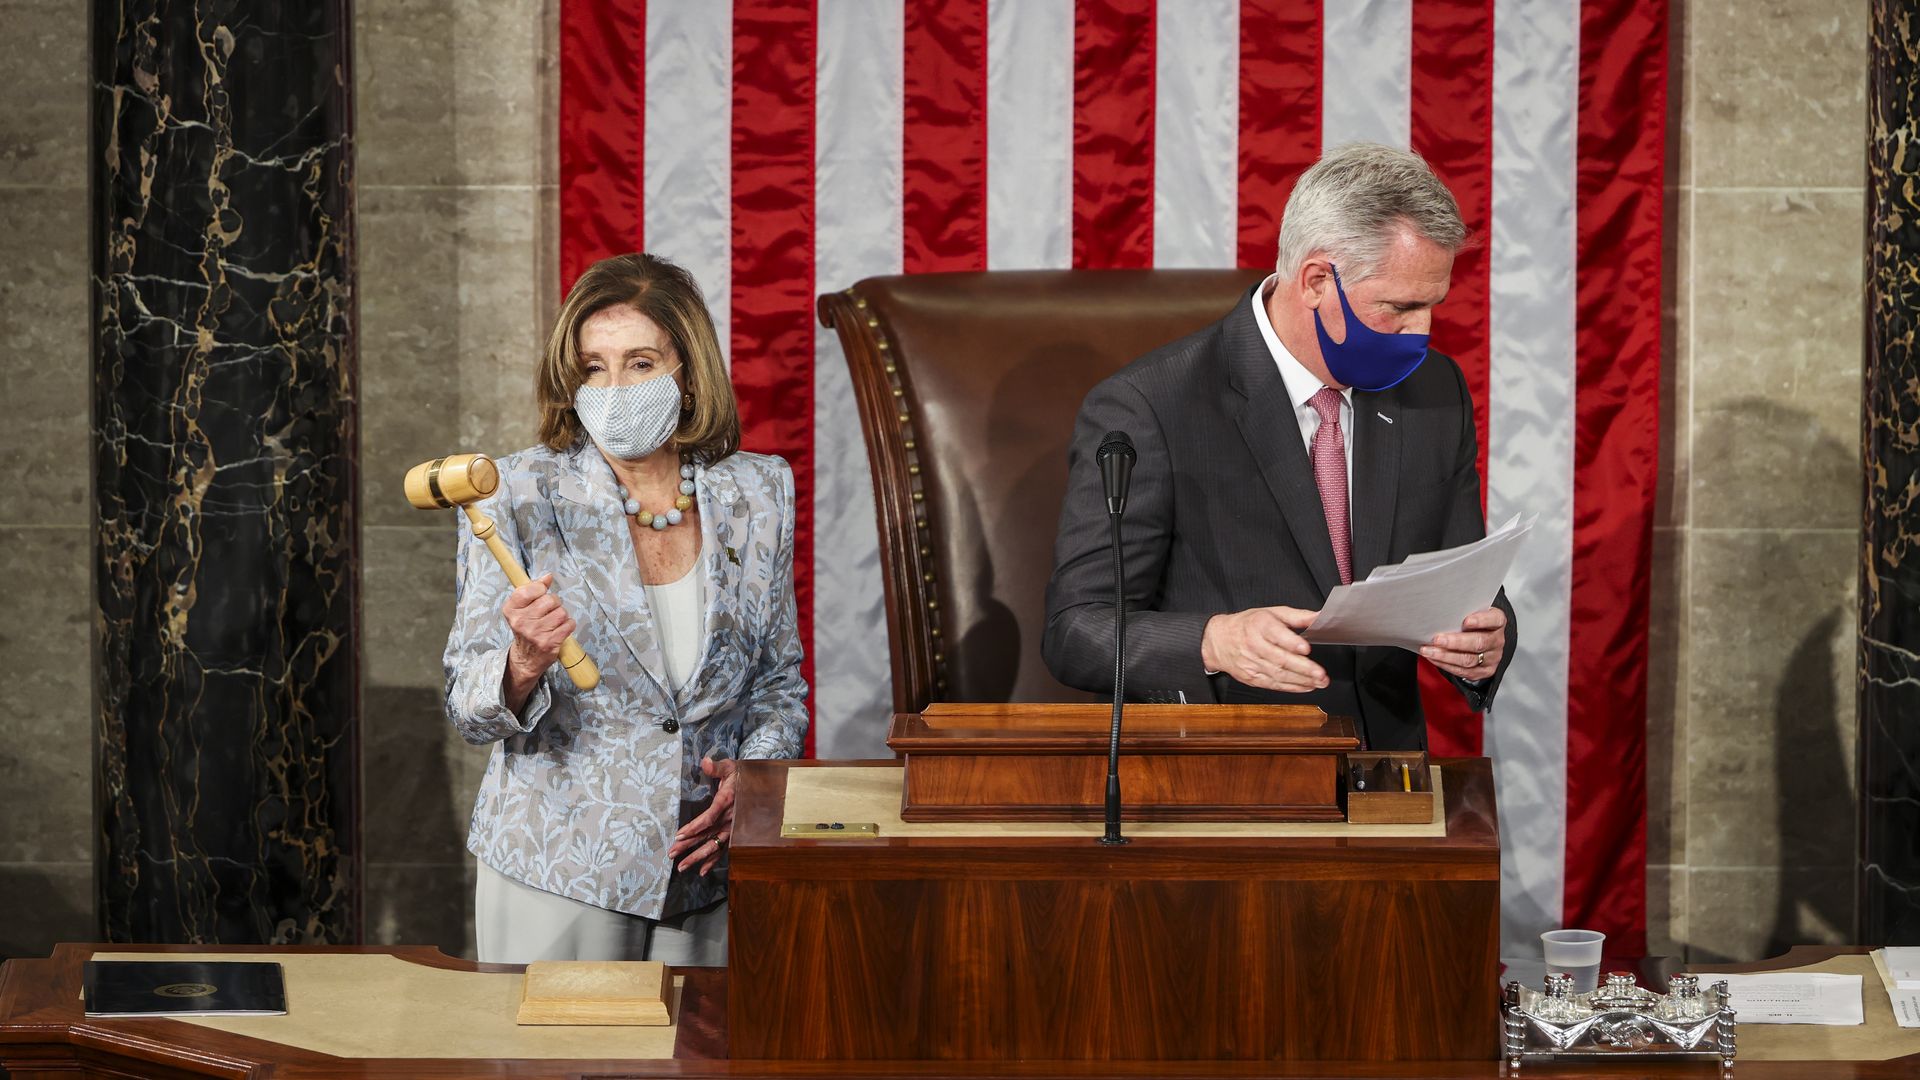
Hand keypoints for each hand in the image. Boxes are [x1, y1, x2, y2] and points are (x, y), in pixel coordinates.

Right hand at [502, 573, 575, 683]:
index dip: (540, 588)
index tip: (541, 593)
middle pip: (550, 600)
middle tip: (548, 612)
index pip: (529, 589)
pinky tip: (559, 629)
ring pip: (561, 612)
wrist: (526, 658)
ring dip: (561, 615)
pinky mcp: (549, 643)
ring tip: (553, 622)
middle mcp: (521, 622)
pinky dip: (568, 625)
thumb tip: (548, 576)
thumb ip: (533, 589)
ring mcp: (535, 633)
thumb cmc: (526, 629)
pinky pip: (568, 624)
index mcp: (511, 610)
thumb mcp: (521, 608)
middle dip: (554, 603)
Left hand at [668, 756, 737, 876]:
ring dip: (697, 857)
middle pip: (707, 835)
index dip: (694, 827)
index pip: (709, 818)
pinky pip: (722, 850)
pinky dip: (713, 861)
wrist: (761, 785)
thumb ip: (716, 767)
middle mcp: (730, 818)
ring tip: (681, 866)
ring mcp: (732, 829)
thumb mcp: (730, 767)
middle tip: (671, 854)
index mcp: (727, 801)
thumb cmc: (742, 775)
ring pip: (713, 846)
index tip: (679, 834)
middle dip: (688, 846)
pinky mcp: (734, 834)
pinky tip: (701, 871)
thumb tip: (705, 762)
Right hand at [1200, 606, 1327, 692]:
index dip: (1291, 643)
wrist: (1218, 640)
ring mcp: (1251, 663)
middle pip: (1280, 659)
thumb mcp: (1271, 613)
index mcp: (1259, 624)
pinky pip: (1273, 684)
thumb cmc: (1247, 625)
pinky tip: (1306, 687)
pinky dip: (1291, 687)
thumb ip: (1297, 616)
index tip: (1306, 648)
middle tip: (1320, 673)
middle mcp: (1254, 644)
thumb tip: (1320, 617)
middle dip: (1303, 668)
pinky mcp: (1250, 677)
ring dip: (1301, 680)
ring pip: (1278, 674)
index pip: (1276, 634)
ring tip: (1319, 682)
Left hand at [1422, 607, 1506, 680]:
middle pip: (1479, 643)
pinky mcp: (1484, 671)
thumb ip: (1461, 612)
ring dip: (1445, 656)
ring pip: (1469, 660)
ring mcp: (1492, 657)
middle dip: (1455, 642)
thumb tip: (1437, 612)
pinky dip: (1446, 665)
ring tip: (1429, 651)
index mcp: (1497, 622)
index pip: (1494, 620)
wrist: (1481, 637)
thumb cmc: (1473, 622)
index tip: (1466, 621)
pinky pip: (1464, 671)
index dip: (1481, 621)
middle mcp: (1497, 640)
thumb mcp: (1471, 612)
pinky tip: (1434, 658)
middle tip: (1437, 639)